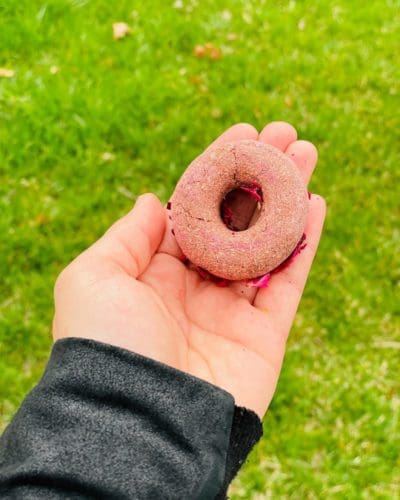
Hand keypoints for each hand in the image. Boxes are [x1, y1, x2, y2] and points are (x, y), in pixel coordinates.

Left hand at [53, 122, 325, 417]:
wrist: (137, 421)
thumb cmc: (106, 344)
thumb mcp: (94, 277)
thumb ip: (126, 236)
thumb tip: (151, 200)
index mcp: (156, 271)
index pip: (194, 209)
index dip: (217, 170)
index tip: (242, 135)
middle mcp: (196, 287)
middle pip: (236, 220)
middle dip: (260, 177)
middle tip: (283, 136)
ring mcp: (232, 310)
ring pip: (267, 243)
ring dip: (288, 199)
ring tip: (305, 156)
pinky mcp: (264, 334)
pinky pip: (290, 281)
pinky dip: (305, 243)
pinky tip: (316, 203)